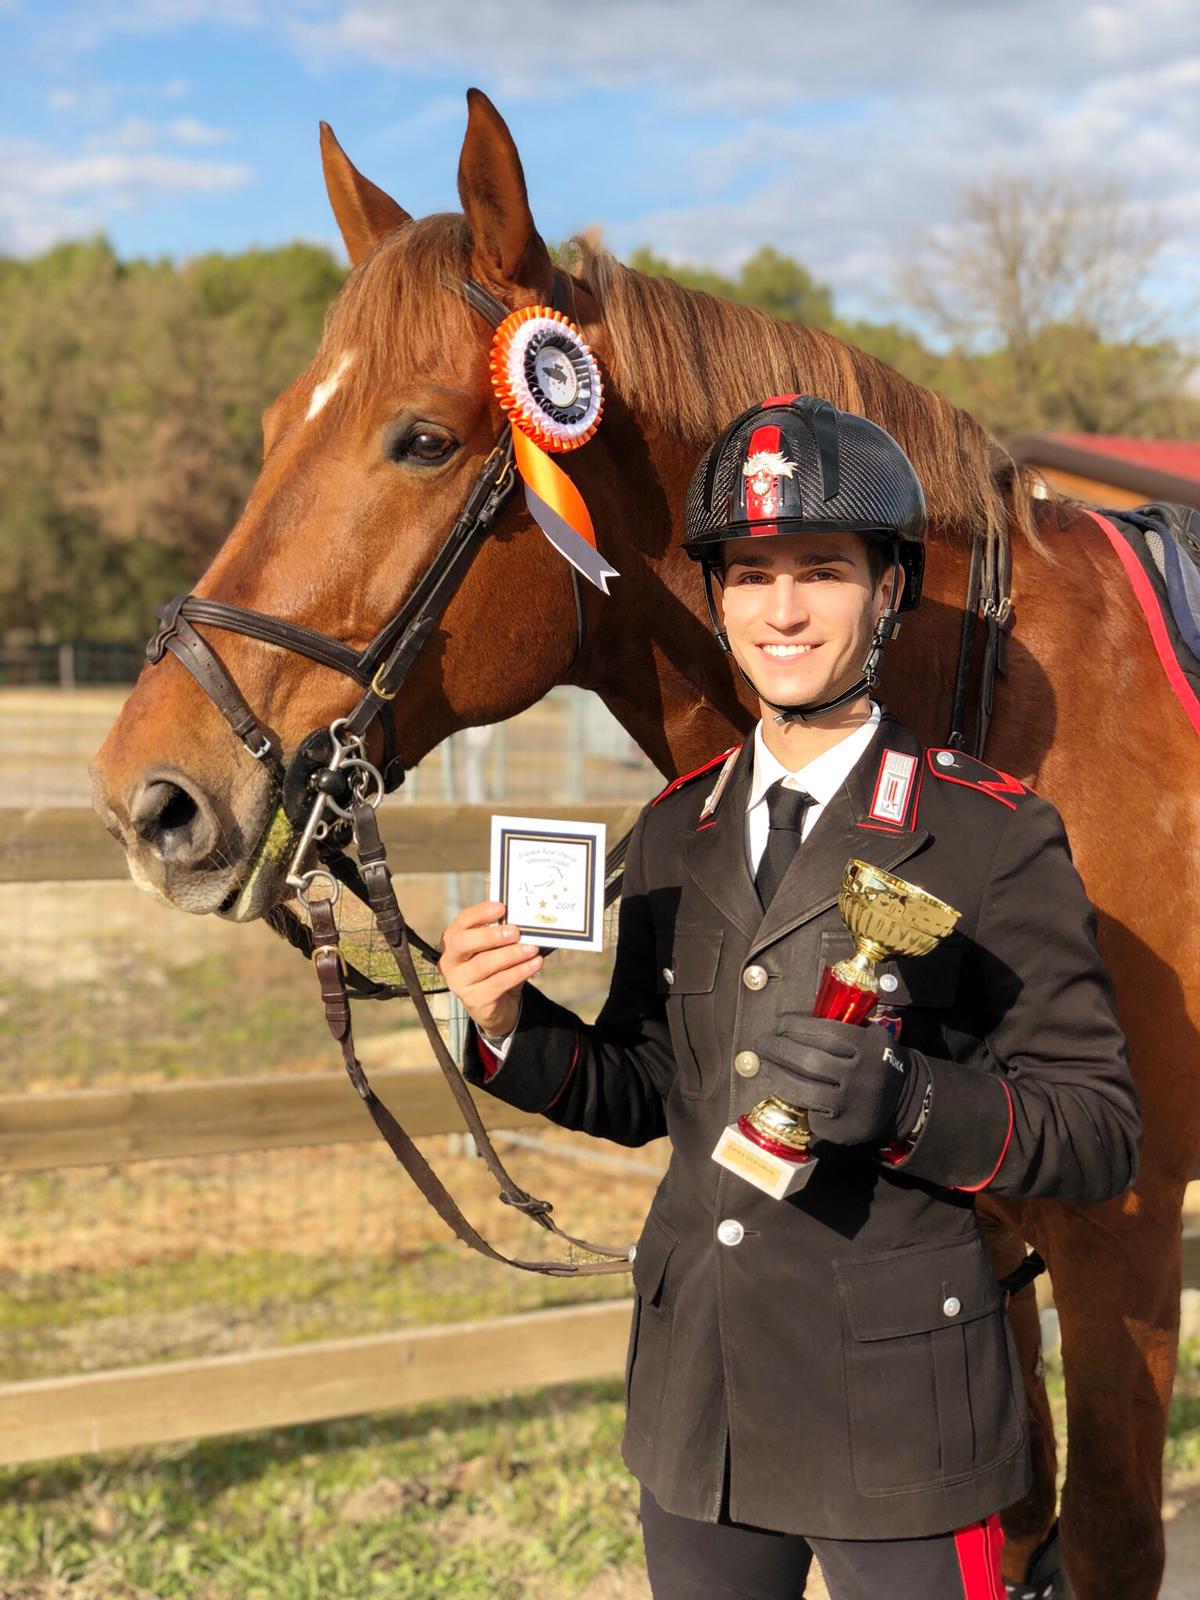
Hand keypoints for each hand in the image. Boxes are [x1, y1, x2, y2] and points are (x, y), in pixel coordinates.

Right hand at [438, 901, 542, 1037]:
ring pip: (484, 964)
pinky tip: (535, 964)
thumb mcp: (497, 950)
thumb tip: (526, 921)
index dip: (480, 913)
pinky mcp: (474, 999)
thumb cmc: (496, 970)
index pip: (462, 921)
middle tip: (515, 932)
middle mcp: (450, 961)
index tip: (501, 907)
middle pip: (463, 943)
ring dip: (511, 954)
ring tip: (532, 948)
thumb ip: (504, 935)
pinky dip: (519, 971)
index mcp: (453, 941)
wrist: (498, 1007)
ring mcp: (459, 982)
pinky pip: (498, 982)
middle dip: (490, 935)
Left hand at [754, 1014, 921, 1146]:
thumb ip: (838, 1028)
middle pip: (810, 1061)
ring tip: (766, 1065)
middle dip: (779, 1049)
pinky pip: (810, 1112)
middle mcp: (862, 1076)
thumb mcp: (868, 1037)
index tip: (778, 1023)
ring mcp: (852, 1105)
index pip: (825, 1031)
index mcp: (870, 1046)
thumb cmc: (874, 1061)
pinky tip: (782, 1088)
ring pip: (804, 1090)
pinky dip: (794, 1098)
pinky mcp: (843, 1129)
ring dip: (778, 1075)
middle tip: (762, 1042)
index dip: (795, 1026)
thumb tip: (787, 1023)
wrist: (904, 1101)